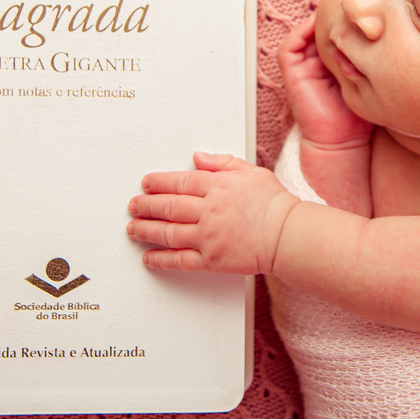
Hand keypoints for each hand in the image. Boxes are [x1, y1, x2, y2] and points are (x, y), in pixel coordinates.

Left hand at [127, 152, 299, 273]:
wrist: (286, 234)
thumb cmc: (273, 203)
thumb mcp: (250, 171)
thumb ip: (222, 163)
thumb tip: (198, 158)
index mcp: (217, 187)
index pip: (180, 183)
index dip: (159, 183)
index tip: (146, 184)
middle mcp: (208, 212)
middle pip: (169, 207)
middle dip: (146, 206)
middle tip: (133, 206)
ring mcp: (207, 237)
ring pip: (168, 233)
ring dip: (146, 230)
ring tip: (132, 229)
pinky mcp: (211, 260)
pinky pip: (180, 260)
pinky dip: (161, 259)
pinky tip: (149, 257)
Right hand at [278, 14, 372, 148]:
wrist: (343, 142)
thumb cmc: (358, 117)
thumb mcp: (369, 81)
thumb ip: (372, 61)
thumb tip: (386, 38)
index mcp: (333, 63)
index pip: (336, 34)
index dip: (345, 21)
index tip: (360, 11)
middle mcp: (316, 62)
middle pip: (320, 30)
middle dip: (332, 16)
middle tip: (347, 4)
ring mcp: (303, 67)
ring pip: (305, 34)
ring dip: (316, 21)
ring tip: (333, 11)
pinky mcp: (292, 73)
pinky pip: (290, 47)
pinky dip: (301, 33)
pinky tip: (317, 26)